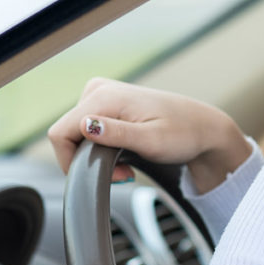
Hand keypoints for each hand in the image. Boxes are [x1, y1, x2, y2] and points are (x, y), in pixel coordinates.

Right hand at [48, 78, 251, 192]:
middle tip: (124, 173)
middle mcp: (97, 89)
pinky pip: (88, 128)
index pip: (60, 134)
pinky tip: (124, 152)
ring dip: (96, 155)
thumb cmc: (184, 135)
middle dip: (88, 160)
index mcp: (103, 96)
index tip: (106, 175)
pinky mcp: (107, 101)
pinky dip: (102, 146)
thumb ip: (117, 134)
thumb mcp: (152, 141)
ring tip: (128, 163)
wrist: (203, 128)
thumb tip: (85, 125)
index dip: (74, 162)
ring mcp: (101, 93)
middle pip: (67, 134)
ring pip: (77, 133)